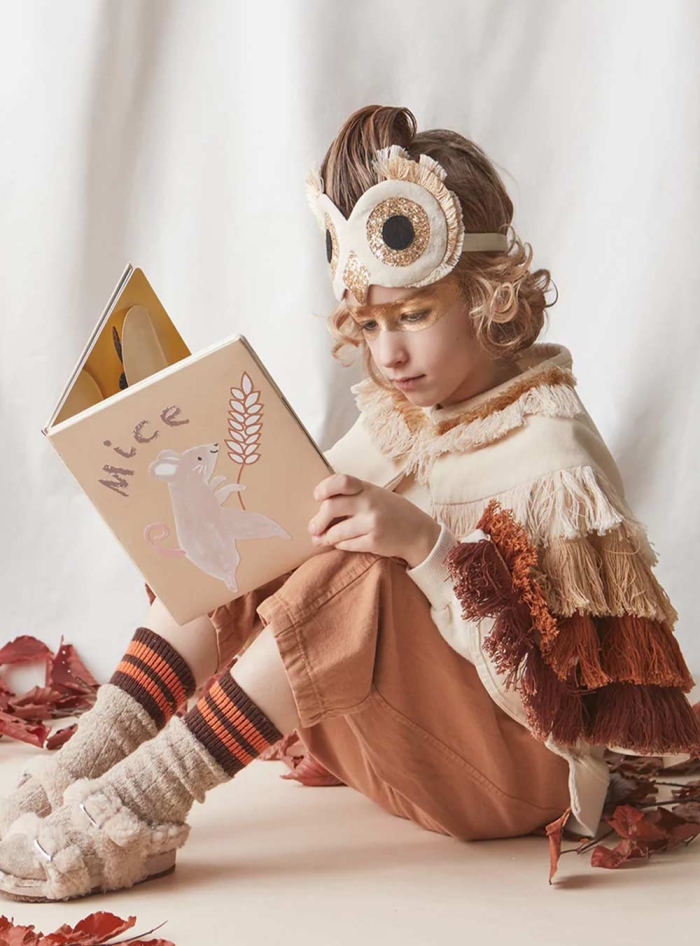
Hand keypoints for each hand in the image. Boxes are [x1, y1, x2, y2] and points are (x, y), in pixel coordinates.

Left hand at [308, 473, 441, 567]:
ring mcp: (372, 523)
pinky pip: (346, 545)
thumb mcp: (375, 495)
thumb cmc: (391, 512)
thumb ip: (352, 496)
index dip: (324, 488)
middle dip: (317, 521)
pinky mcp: (374, 541)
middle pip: (330, 508)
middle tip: (314, 528)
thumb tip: (320, 507)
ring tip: (324, 539)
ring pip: (335, 532)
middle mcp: (369, 503)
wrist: (418, 532)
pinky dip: (340, 545)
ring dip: (326, 538)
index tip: (318, 497)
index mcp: (367, 488)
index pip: (341, 481)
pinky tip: (342, 543)